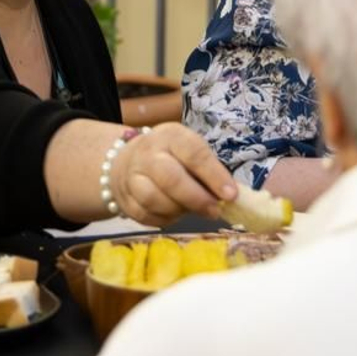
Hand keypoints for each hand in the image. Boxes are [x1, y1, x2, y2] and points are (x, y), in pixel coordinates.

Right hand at [110, 123, 237, 225]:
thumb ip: (209, 171)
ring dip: (178, 211)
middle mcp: (148, 153)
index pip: (193, 153)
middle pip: (170, 178)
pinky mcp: (125, 198)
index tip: (231, 195)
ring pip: (154, 199)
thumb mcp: (190, 152)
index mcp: (170, 136)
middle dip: (197, 199)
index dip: (214, 175)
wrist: (128, 161)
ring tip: (191, 211)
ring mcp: (132, 176)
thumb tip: (231, 197)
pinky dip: (164, 219)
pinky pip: (145, 215)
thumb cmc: (171, 157)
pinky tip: (174, 214)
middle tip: (215, 211)